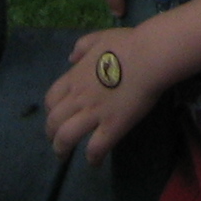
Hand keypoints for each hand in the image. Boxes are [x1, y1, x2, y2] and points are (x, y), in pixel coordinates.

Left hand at [46, 24, 163, 162]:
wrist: (149, 56)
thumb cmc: (128, 44)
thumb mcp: (100, 38)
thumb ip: (82, 47)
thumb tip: (71, 58)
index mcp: (75, 77)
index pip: (52, 99)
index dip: (51, 111)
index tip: (56, 116)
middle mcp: (79, 98)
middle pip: (53, 122)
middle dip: (51, 134)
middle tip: (57, 141)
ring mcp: (94, 113)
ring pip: (66, 137)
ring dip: (61, 149)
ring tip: (64, 156)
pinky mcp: (112, 126)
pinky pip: (96, 148)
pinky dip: (92, 158)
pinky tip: (94, 162)